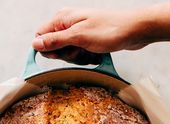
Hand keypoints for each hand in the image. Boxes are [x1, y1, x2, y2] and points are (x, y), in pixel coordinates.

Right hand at [32, 7, 146, 64]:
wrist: (134, 31)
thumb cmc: (109, 30)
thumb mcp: (78, 37)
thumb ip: (55, 41)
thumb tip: (35, 44)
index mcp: (63, 19)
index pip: (41, 36)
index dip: (47, 49)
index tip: (58, 55)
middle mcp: (69, 24)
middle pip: (55, 48)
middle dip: (67, 55)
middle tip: (80, 50)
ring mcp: (79, 33)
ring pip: (68, 54)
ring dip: (79, 58)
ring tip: (91, 51)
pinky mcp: (88, 41)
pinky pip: (80, 55)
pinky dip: (87, 58)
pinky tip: (96, 54)